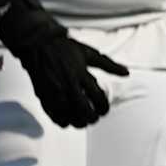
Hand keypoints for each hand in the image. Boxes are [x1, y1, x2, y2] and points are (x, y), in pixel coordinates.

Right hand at [0, 0, 127, 127]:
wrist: (38, 43)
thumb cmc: (65, 47)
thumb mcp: (90, 54)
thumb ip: (109, 65)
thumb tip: (127, 73)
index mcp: (81, 74)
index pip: (98, 97)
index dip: (104, 107)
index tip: (104, 110)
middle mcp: (68, 84)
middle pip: (84, 110)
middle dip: (92, 117)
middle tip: (94, 118)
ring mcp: (54, 90)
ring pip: (68, 115)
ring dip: (78, 122)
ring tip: (82, 122)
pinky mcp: (42, 94)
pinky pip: (52, 113)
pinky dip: (61, 121)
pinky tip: (66, 121)